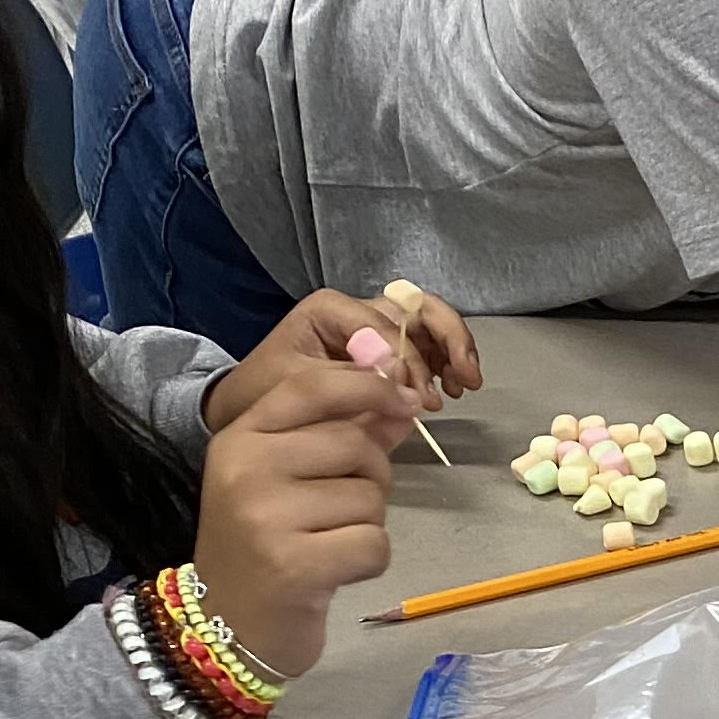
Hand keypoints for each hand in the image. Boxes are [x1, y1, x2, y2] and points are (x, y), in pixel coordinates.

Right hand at [189, 359, 397, 679]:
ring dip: (367, 523)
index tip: (404, 399)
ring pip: (369, 496)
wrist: (228, 627)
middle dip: (371, 475)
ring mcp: (266, 516)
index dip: (368, 385)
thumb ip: (342, 436)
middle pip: (354, 443)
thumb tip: (403, 402)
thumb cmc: (265, 546)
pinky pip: (374, 544)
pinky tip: (335, 571)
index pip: (311, 387)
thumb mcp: (287, 479)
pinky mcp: (295, 565)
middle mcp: (246, 468)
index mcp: (239, 437)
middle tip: (341, 509)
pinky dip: (369, 561)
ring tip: (328, 542)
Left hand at [202, 287, 481, 431]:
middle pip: (418, 309)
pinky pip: (424, 346)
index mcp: (332, 309)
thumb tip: (408, 388)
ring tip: (463, 386)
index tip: (419, 401)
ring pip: (428, 323)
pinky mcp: (384, 351)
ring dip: (453, 351)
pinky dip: (443, 363)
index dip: (410, 362)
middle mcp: (357, 310)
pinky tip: (450, 390)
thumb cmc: (268, 394)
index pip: (388, 326)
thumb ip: (353, 382)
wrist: (251, 410)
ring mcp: (374, 328)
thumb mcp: (303, 387)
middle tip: (467, 378)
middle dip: (449, 340)